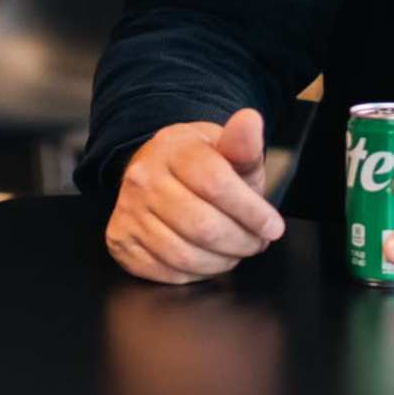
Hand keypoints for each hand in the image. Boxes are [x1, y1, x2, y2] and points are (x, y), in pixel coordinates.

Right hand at [108, 108, 284, 284]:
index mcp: (173, 149)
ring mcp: (127, 211)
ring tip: (236, 251)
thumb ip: (243, 143)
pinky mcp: (120, 240)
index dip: (251, 211)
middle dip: (241, 242)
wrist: (159, 171)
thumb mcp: (227, 149)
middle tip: (256, 243)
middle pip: (202, 226)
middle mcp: (143, 178)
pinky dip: (196, 274)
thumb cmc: (202, 164)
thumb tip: (250, 120)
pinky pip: (165, 272)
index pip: (216, 184)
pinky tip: (209, 260)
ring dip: (221, 262)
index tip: (273, 226)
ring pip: (184, 255)